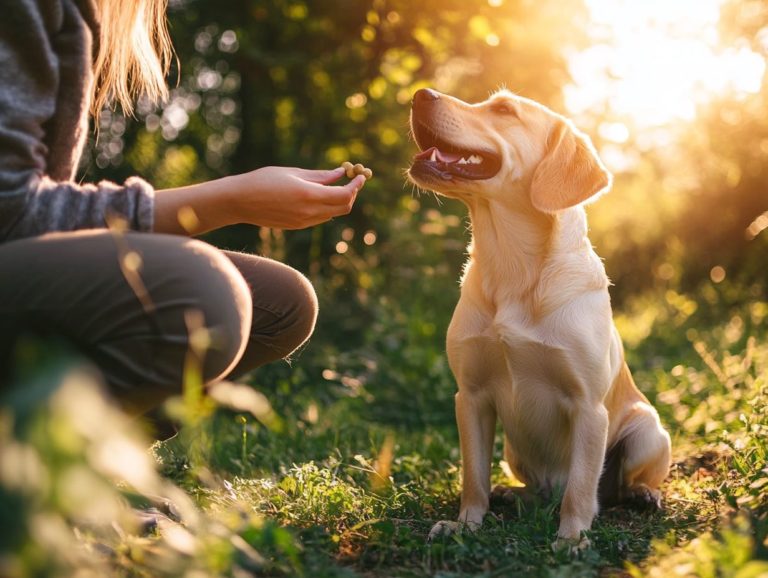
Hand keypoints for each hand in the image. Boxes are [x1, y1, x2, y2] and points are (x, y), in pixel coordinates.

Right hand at [224, 166, 365, 228]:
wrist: (239, 201)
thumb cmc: (263, 180)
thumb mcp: (293, 173)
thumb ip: (319, 176)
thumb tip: (341, 172)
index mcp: (308, 195)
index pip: (344, 195)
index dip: (356, 186)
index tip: (360, 176)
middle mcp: (309, 212)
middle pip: (343, 207)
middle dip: (351, 194)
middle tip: (350, 181)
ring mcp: (303, 222)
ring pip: (332, 213)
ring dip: (338, 201)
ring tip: (334, 185)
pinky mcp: (297, 226)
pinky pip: (320, 218)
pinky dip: (326, 207)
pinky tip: (318, 196)